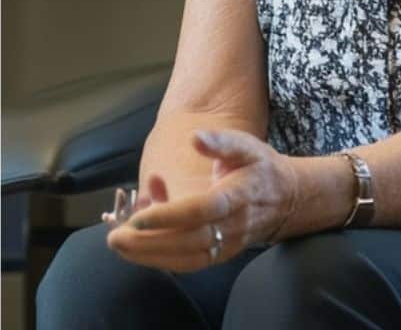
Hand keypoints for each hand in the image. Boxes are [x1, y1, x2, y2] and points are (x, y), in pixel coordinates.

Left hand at [107, 130, 296, 272]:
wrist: (287, 200)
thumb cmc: (260, 168)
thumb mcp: (246, 145)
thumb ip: (221, 142)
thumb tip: (195, 138)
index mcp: (238, 195)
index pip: (201, 210)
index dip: (169, 216)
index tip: (138, 217)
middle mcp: (233, 226)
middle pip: (188, 241)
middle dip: (149, 242)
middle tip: (114, 237)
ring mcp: (228, 245)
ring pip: (186, 258)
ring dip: (149, 255)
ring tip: (118, 244)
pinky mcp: (220, 255)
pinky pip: (189, 263)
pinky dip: (161, 259)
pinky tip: (137, 249)